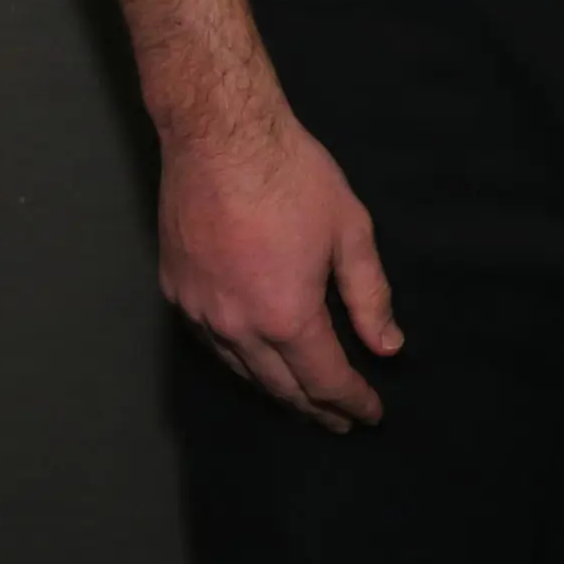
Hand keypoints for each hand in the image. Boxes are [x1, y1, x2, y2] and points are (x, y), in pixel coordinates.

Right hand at [160, 105, 401, 430]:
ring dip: (275, 391)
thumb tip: (388, 346)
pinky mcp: (176, 294)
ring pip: (240, 371)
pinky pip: (211, 345)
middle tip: (339, 423)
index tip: (370, 416)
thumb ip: (369, 294)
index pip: (324, 378)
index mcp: (286, 314)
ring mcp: (200, 313)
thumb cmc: (295, 177)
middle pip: (280, 386)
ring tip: (302, 401)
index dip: (350, 401)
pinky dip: (238, 363)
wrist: (220, 140)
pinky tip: (252, 361)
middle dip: (314, 408)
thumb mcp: (350, 230)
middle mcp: (238, 327)